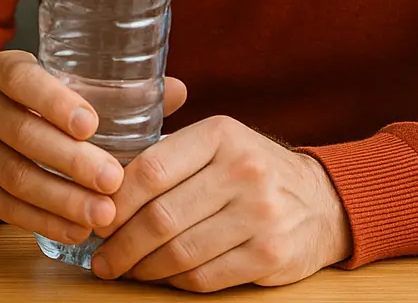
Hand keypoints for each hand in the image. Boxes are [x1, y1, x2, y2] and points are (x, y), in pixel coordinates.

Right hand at [0, 50, 187, 244]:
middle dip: (71, 161)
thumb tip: (177, 91)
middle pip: (22, 133)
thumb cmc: (41, 108)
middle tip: (113, 180)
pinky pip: (5, 207)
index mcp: (3, 70)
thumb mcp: (70, 90)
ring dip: (62, 199)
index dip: (54, 101)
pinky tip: (75, 231)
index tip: (92, 125)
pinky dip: (43, 222)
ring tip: (103, 215)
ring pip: (15, 175)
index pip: (21, 78)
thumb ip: (119, 92)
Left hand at [90, 115, 351, 291]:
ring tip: (122, 270)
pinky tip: (159, 277)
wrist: (322, 201)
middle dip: (120, 244)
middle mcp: (242, 171)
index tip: (95, 216)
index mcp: (220, 135)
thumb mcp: (216, 143)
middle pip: (160, 217)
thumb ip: (168, 155)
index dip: (114, 201)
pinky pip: (205, 277)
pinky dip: (173, 281)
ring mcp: (260, 214)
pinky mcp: (270, 254)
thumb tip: (102, 185)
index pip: (150, 170)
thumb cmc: (250, 170)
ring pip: (179, 252)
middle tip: (101, 257)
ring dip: (141, 268)